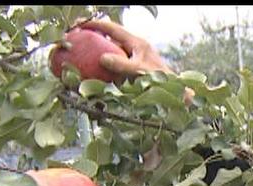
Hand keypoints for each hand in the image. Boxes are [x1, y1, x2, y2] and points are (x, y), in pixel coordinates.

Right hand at [77, 19, 194, 104]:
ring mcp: (134, 59)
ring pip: (113, 52)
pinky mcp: (134, 70)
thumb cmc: (161, 81)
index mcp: (136, 43)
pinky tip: (95, 75)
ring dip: (99, 53)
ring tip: (82, 55)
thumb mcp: (140, 71)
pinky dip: (106, 68)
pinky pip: (116, 66)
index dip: (95, 24)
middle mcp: (135, 48)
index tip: (79, 25)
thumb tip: (103, 59)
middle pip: (110, 38)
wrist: (176, 93)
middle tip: (77, 39)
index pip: (112, 28)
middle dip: (94, 37)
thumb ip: (122, 65)